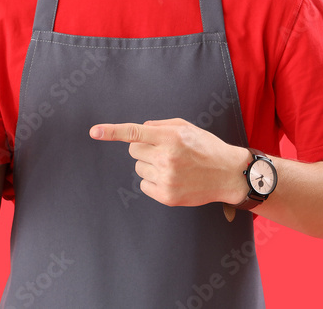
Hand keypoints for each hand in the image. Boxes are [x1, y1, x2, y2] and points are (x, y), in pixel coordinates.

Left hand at [90, 118, 248, 206]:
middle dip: (144, 149)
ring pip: (139, 168)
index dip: (111, 131)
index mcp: (170, 137)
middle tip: (164, 151)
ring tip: (173, 166)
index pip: (134, 132)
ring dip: (150, 165)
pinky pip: (144, 185)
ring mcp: (166, 178)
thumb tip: (139, 130)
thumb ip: (160, 125)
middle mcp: (167, 157)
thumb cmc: (206, 147)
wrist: (228, 174)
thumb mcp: (186, 127)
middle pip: (134, 151)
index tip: (94, 132)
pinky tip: (172, 179)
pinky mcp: (167, 196)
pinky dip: (153, 181)